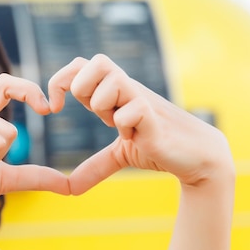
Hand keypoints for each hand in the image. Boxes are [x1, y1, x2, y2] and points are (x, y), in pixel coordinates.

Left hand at [48, 54, 232, 194]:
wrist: (195, 157)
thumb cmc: (157, 146)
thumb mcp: (120, 154)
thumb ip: (95, 165)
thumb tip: (69, 188)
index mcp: (115, 90)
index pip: (80, 64)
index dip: (60, 80)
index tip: (54, 108)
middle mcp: (128, 87)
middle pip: (96, 61)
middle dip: (82, 88)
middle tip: (91, 112)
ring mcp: (143, 99)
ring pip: (112, 80)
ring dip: (103, 106)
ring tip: (117, 125)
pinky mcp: (154, 117)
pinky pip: (131, 110)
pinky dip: (125, 125)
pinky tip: (135, 137)